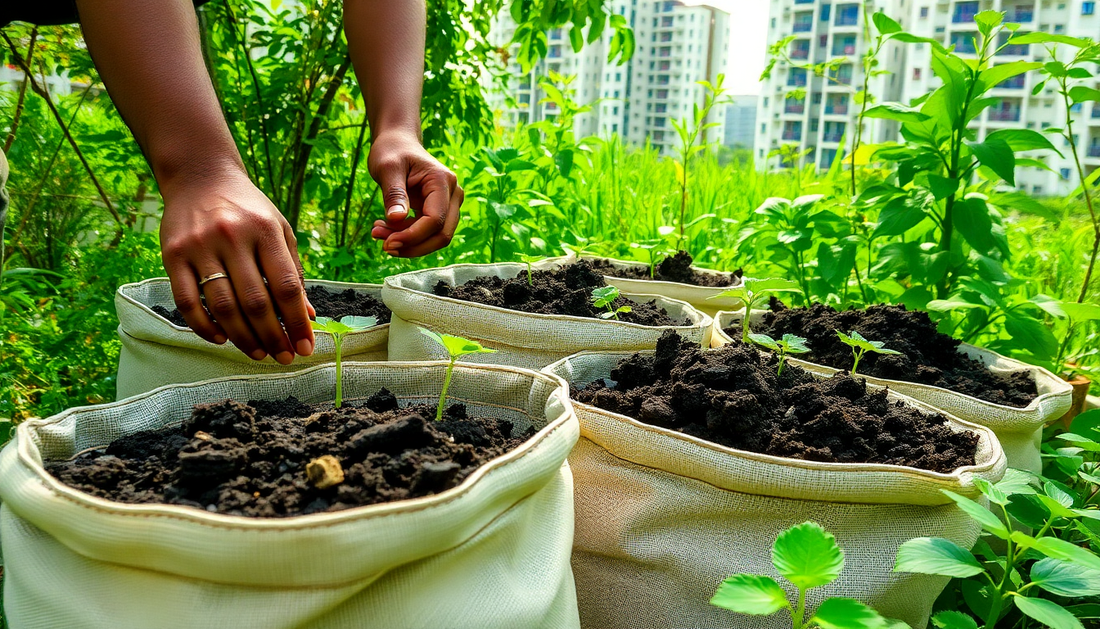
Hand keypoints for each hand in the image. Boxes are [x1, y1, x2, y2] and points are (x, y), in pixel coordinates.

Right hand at [159, 172, 314, 363]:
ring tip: (258, 354)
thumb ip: (294, 272)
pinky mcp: (172, 255)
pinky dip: (203, 326)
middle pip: (256, 302)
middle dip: (273, 336)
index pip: (286, 286)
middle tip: (283, 357)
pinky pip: (187, 301)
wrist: (200, 176)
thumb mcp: (278, 231)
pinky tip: (221, 339)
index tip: (306, 346)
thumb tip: (309, 316)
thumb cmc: (248, 209)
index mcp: (266, 230)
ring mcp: (199, 246)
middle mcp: (233, 237)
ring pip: (222, 306)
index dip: (298, 322)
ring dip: (243, 338)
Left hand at [368, 130, 462, 256]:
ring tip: (378, 232)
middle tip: (383, 244)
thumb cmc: (392, 151)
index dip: (412, 236)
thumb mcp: (387, 168)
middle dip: (412, 245)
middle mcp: (453, 194)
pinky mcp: (439, 212)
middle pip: (442, 235)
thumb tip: (396, 220)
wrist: (398, 143)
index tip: (386, 243)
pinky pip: (428, 234)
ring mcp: (449, 204)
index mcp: (443, 181)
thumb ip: (394, 194)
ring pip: (436, 238)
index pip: (435, 220)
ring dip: (409, 244)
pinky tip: (386, 228)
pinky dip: (408, 237)